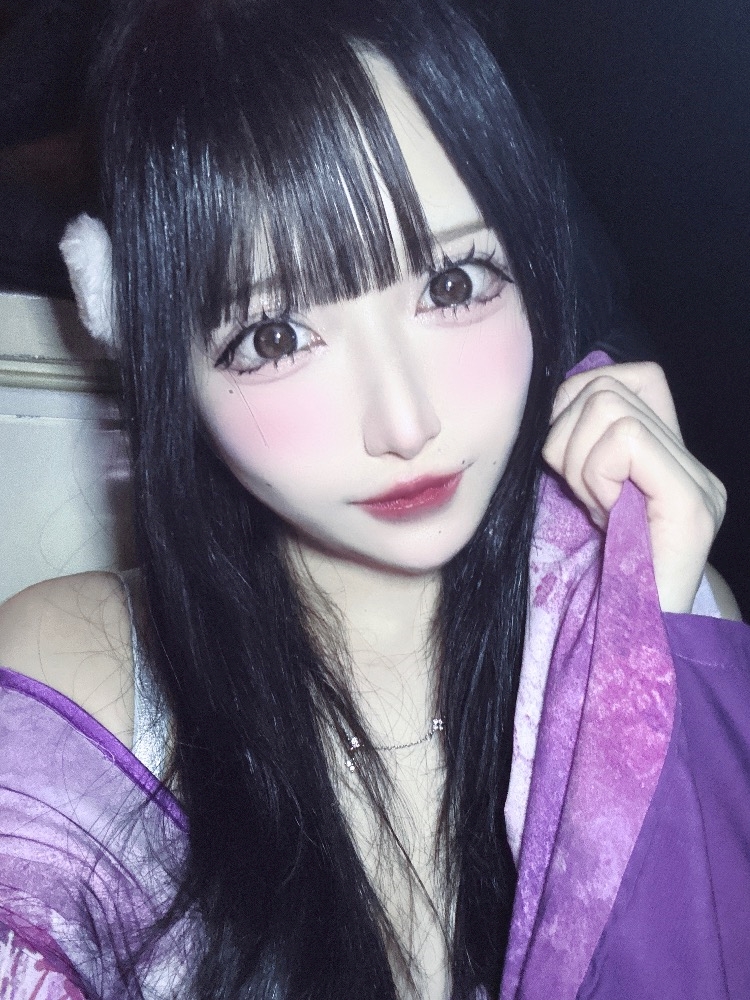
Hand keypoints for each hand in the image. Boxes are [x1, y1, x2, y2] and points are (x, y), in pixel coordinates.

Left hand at [542, 361, 725, 612]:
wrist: (628, 648)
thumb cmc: (591, 580)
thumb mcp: (577, 499)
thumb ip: (581, 446)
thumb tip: (557, 397)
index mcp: (668, 456)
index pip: (625, 375)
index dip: (575, 405)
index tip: (570, 466)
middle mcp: (693, 463)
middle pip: (606, 385)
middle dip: (566, 438)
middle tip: (580, 497)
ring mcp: (699, 482)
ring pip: (610, 406)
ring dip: (576, 461)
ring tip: (593, 509)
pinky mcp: (694, 503)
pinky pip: (627, 440)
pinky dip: (595, 475)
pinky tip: (604, 515)